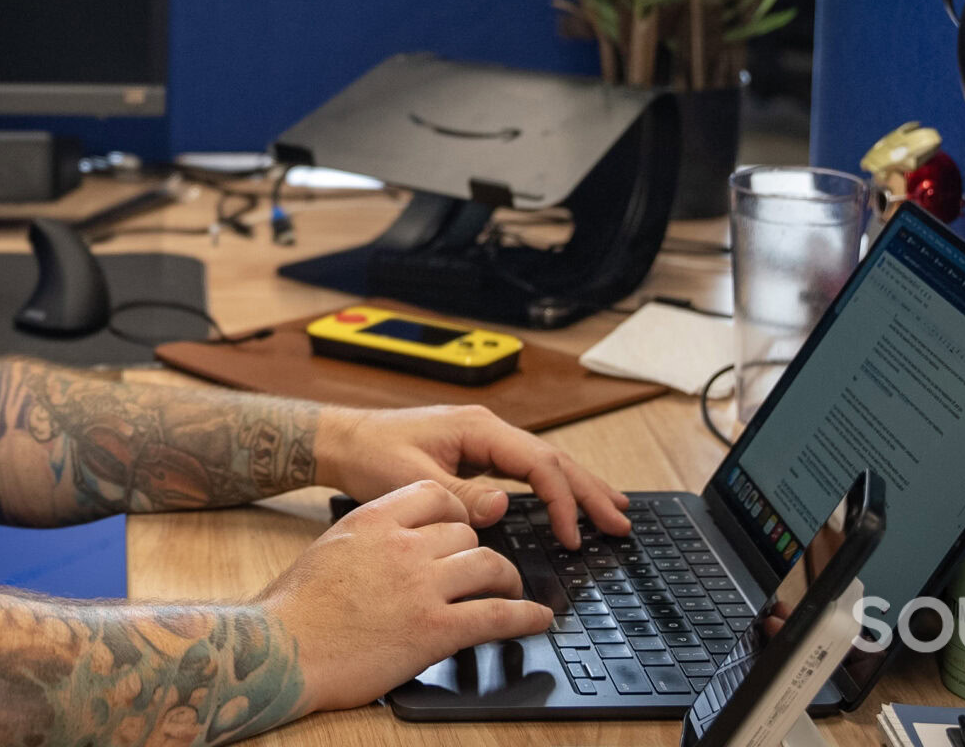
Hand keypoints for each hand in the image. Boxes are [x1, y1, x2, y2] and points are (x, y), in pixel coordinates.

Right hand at [256, 480, 550, 712]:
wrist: (282, 649)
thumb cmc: (295, 608)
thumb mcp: (331, 549)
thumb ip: (369, 539)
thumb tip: (390, 545)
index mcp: (375, 520)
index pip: (435, 497)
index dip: (456, 514)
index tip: (460, 530)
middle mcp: (404, 546)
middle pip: (466, 534)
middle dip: (477, 552)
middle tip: (482, 571)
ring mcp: (422, 586)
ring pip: (490, 565)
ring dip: (507, 580)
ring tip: (512, 591)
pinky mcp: (436, 629)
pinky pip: (497, 615)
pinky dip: (525, 617)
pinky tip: (537, 619)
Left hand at [318, 404, 631, 547]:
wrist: (342, 440)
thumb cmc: (370, 454)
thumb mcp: (413, 481)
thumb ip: (460, 495)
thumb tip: (502, 508)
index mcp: (478, 428)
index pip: (538, 464)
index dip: (562, 501)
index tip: (573, 536)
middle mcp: (487, 429)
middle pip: (553, 460)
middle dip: (590, 491)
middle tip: (622, 521)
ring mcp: (483, 440)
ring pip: (544, 464)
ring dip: (579, 487)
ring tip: (613, 509)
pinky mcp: (475, 454)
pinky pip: (525, 471)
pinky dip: (552, 487)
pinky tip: (567, 501)